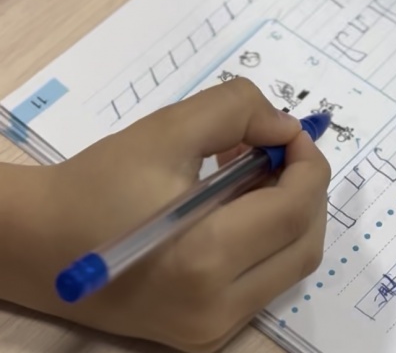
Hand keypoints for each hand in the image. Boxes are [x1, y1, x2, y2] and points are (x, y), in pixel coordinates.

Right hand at [1, 81, 329, 350]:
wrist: (42, 244)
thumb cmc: (100, 183)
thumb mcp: (169, 128)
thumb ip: (237, 111)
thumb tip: (285, 126)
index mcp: (205, 258)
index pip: (296, 209)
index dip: (307, 161)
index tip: (288, 129)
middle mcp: (216, 307)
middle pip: (304, 244)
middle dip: (306, 187)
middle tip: (278, 146)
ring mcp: (211, 330)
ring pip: (289, 266)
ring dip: (288, 212)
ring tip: (251, 170)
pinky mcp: (203, 334)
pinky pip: (261, 282)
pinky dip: (265, 239)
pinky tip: (233, 203)